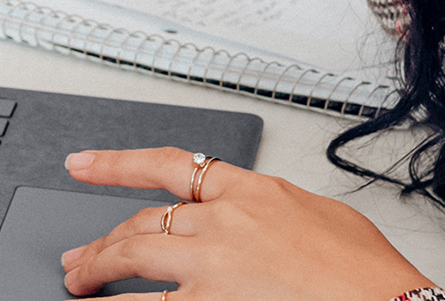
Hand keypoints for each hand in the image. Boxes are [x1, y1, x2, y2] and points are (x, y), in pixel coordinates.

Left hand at [59, 147, 435, 300]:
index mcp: (251, 190)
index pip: (168, 166)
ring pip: (132, 255)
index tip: (82, 164)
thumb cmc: (368, 275)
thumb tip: (262, 219)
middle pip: (142, 221)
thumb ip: (277, 210)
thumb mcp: (321, 217)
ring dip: (97, 269)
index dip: (116, 164)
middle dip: (103, 239)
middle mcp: (222, 221)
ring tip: (77, 281)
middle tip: (79, 255)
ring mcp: (211, 265)